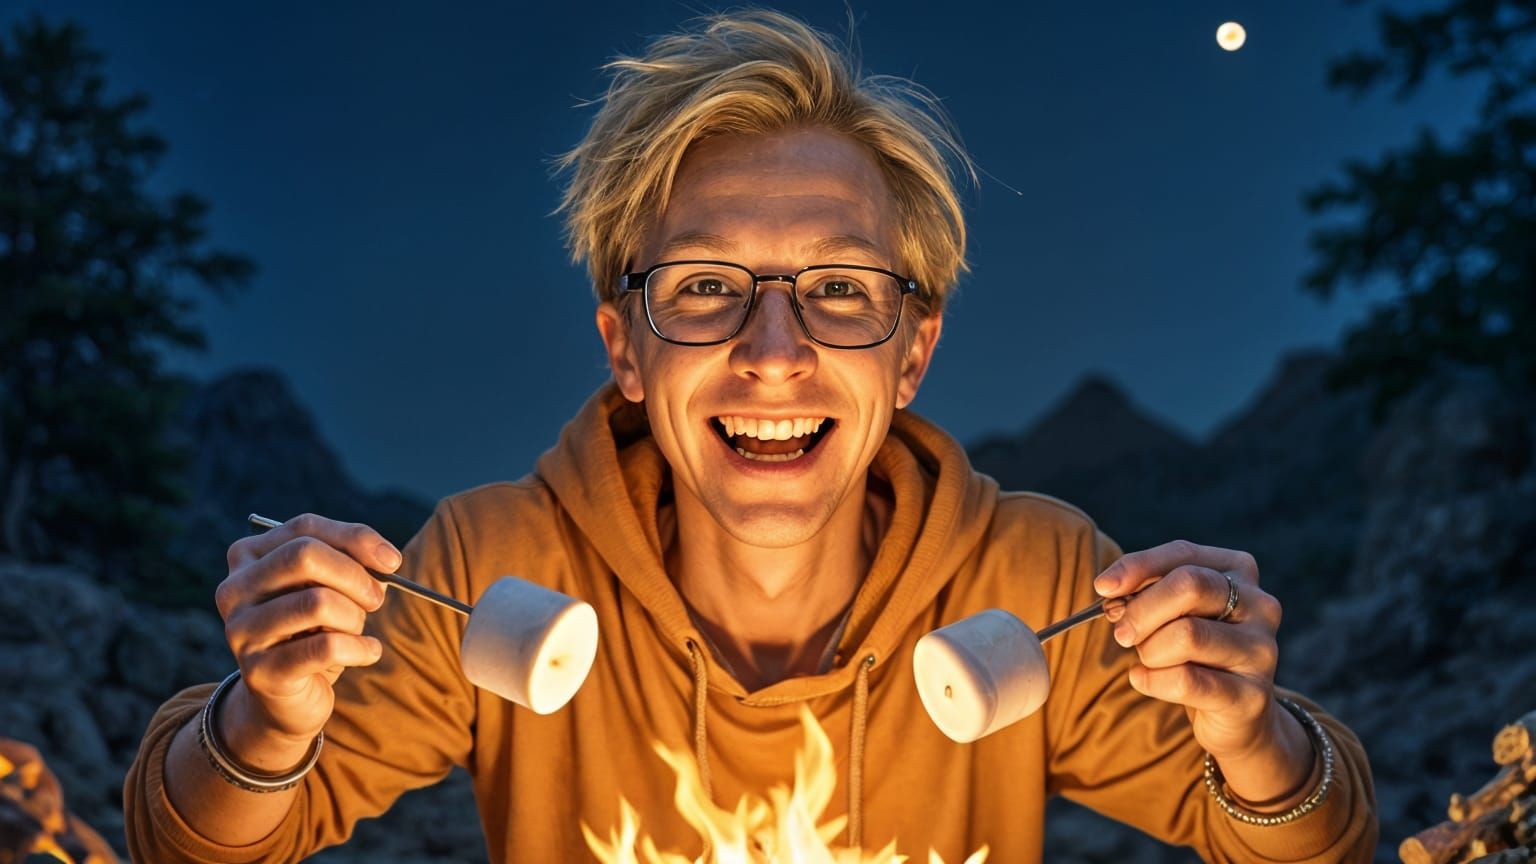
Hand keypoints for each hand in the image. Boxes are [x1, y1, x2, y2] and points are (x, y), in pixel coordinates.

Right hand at [215, 513, 398, 758]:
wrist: (286, 699)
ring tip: (357, 631)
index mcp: (248, 557)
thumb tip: (387, 559)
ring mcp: (241, 631)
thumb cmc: (311, 632)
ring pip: (318, 602)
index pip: (305, 529)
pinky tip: (368, 652)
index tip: (393, 560)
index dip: (355, 539)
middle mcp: (234, 590)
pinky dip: (361, 648)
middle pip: (305, 556)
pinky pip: (326, 647)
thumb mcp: (329, 588)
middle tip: (376, 599)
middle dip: (354, 576)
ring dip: (355, 617)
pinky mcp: (259, 671)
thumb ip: (351, 562)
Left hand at [1094, 540, 1309, 799]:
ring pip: (1187, 635)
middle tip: (1122, 634)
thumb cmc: (1195, 652)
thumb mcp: (1172, 612)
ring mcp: (1261, 650)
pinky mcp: (1251, 695)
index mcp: (1238, 572)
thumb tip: (1109, 588)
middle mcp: (1259, 605)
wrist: (1236, 714)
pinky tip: (1143, 680)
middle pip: (1189, 586)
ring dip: (1150, 651)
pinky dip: (1152, 681)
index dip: (1138, 567)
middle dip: (1142, 610)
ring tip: (1148, 661)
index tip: (1102, 587)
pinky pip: (1187, 680)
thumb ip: (1145, 592)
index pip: (1182, 554)